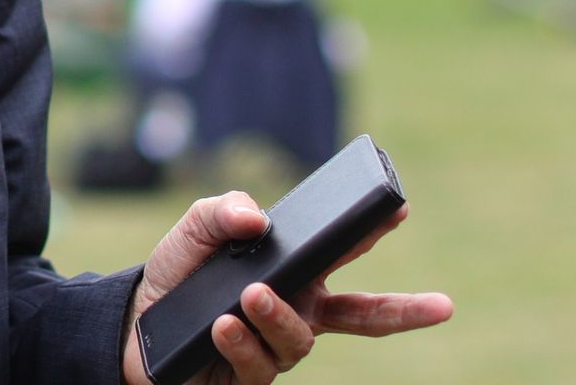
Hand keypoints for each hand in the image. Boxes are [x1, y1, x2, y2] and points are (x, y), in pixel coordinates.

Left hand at [120, 191, 453, 383]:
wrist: (133, 323)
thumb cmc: (177, 273)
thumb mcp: (194, 230)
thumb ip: (223, 211)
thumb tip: (260, 220)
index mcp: (293, 273)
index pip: (341, 251)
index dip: (372, 230)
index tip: (400, 207)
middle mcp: (296, 312)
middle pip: (363, 317)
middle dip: (405, 311)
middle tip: (442, 306)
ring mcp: (275, 347)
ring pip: (300, 338)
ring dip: (276, 315)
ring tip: (249, 295)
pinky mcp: (249, 375)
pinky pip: (260, 364)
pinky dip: (242, 342)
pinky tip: (223, 325)